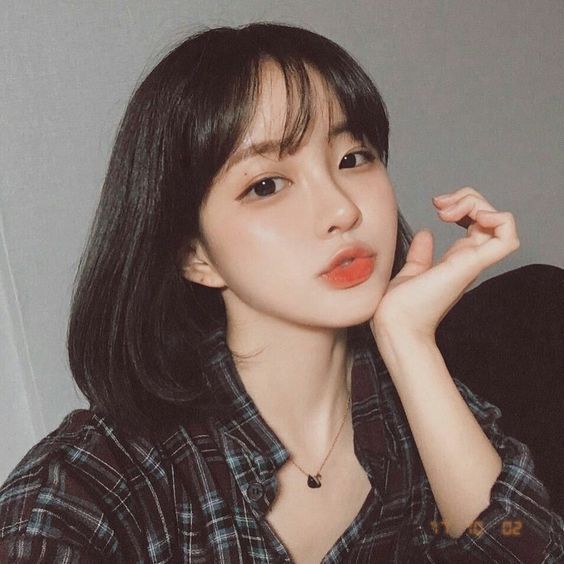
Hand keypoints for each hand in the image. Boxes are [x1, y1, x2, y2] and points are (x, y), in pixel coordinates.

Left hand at [371, 187, 519, 339]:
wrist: (395, 324)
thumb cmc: (399, 306)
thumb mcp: (411, 271)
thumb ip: (421, 254)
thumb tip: (426, 234)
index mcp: (457, 259)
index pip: (476, 223)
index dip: (463, 204)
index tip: (437, 204)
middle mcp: (469, 259)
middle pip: (490, 217)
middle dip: (469, 198)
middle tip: (440, 204)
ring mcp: (473, 262)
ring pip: (502, 222)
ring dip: (479, 204)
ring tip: (448, 209)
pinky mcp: (472, 264)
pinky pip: (507, 237)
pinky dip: (498, 218)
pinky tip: (474, 216)